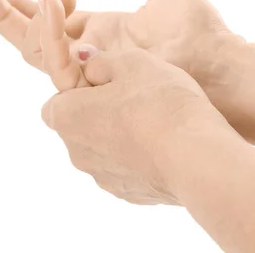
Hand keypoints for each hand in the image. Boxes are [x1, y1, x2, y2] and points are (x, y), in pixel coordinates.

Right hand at [0, 0, 243, 87]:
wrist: (219, 71)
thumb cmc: (202, 35)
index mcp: (107, 32)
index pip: (62, 21)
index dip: (45, 5)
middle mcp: (92, 53)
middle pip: (38, 36)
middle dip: (8, 13)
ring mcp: (89, 68)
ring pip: (33, 46)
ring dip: (5, 18)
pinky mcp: (90, 78)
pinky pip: (49, 54)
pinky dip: (33, 28)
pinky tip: (20, 2)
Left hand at [40, 48, 233, 204]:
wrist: (196, 157)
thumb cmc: (161, 102)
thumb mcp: (132, 62)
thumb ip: (102, 61)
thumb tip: (87, 62)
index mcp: (67, 116)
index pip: (58, 98)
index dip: (81, 85)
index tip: (109, 78)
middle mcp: (76, 152)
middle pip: (80, 125)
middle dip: (99, 110)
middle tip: (136, 94)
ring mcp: (101, 177)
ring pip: (104, 147)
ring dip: (121, 133)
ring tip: (156, 118)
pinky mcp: (128, 193)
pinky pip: (127, 167)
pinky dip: (140, 155)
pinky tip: (166, 142)